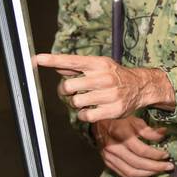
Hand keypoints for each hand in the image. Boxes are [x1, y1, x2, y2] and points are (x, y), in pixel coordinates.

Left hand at [35, 53, 170, 121]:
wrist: (140, 87)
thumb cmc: (114, 76)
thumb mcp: (98, 66)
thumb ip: (76, 67)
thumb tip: (55, 65)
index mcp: (98, 64)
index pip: (71, 61)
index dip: (52, 60)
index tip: (36, 59)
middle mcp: (104, 77)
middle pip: (68, 86)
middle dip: (66, 91)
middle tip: (71, 92)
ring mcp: (109, 94)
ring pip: (76, 102)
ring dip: (76, 103)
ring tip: (86, 100)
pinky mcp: (113, 110)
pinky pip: (86, 116)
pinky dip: (84, 115)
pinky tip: (91, 110)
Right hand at [94, 116, 173, 176]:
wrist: (96, 122)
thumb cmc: (118, 119)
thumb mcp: (134, 119)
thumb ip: (148, 130)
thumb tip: (164, 134)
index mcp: (120, 134)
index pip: (141, 150)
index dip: (156, 154)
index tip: (166, 154)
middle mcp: (113, 147)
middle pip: (137, 163)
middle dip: (156, 167)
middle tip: (169, 166)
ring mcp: (108, 156)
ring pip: (130, 172)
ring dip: (148, 174)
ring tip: (160, 171)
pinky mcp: (107, 162)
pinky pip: (123, 174)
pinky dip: (137, 176)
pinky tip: (147, 173)